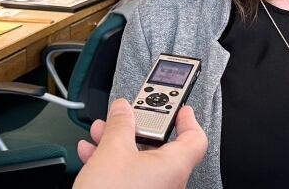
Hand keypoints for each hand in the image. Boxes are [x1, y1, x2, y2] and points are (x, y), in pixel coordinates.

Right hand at [73, 98, 207, 188]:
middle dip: (139, 127)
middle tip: (129, 114)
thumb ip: (120, 124)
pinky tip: (93, 153)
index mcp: (175, 166)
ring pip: (141, 161)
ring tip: (102, 131)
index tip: (180, 106)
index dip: (187, 119)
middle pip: (162, 146)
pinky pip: (129, 176)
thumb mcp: (112, 151)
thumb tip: (123, 109)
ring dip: (121, 142)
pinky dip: (113, 162)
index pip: (195, 138)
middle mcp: (170, 182)